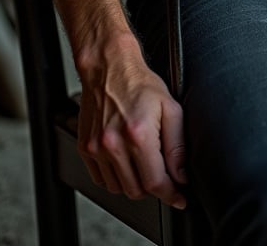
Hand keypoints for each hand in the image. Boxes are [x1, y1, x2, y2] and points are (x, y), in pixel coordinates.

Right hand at [76, 33, 187, 209]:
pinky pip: (102, 180)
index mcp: (138, 134)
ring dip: (135, 184)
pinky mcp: (86, 148)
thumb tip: (181, 174)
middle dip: (154, 187)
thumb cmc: (140, 84)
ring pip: (119, 189)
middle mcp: (114, 144)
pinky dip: (116, 179)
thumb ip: (177, 144)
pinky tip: (126, 162)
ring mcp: (96, 148)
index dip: (171, 194)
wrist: (108, 68)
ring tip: (144, 164)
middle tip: (164, 174)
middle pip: (137, 190)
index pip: (156, 181)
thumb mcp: (170, 107)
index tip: (179, 198)